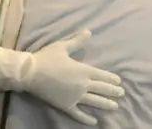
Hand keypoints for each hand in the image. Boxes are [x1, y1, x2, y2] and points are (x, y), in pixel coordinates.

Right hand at [0, 29, 124, 124]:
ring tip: (115, 106)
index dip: (112, 78)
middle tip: (121, 94)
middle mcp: (82, 85)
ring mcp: (75, 97)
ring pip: (95, 102)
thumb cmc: (46, 58)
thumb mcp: (62, 46)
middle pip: (102, 89)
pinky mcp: (66, 105)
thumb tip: (89, 31)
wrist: (30, 73)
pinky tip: (94, 121)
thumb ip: (76, 41)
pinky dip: (87, 119)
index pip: (102, 75)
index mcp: (83, 70)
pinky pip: (79, 114)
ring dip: (106, 104)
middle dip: (113, 92)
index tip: (119, 81)